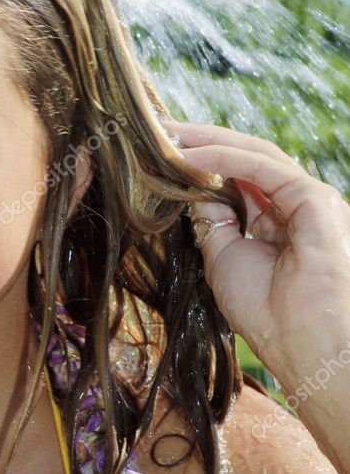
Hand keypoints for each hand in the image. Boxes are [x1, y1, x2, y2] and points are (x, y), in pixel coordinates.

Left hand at [163, 120, 349, 390]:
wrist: (303, 342)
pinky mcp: (313, 196)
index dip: (201, 166)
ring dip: (209, 142)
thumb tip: (192, 189)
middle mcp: (294, 207)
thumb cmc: (267, 312)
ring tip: (169, 134)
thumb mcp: (222, 258)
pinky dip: (224, 157)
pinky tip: (191, 155)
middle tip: (161, 132)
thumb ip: (212, 221)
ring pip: (254, 156)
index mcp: (276, 225)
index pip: (237, 183)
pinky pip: (262, 165)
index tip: (163, 154)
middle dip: (201, 145)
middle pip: (244, 162)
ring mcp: (306, 200)